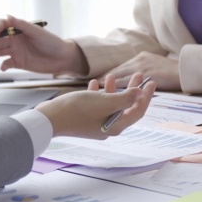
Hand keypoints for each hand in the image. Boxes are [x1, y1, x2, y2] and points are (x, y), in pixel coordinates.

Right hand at [0, 15, 86, 74]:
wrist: (62, 58)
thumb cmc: (52, 42)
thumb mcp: (37, 32)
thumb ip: (21, 25)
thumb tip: (7, 16)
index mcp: (19, 30)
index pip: (2, 26)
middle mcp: (15, 39)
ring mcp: (16, 51)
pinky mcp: (18, 62)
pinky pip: (6, 64)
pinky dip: (2, 65)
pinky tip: (3, 67)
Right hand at [37, 73, 156, 138]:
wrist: (49, 119)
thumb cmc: (77, 110)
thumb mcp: (105, 101)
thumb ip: (124, 98)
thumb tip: (140, 94)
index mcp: (116, 126)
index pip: (137, 111)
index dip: (146, 96)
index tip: (151, 82)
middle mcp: (108, 127)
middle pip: (125, 106)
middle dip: (132, 89)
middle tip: (138, 74)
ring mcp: (96, 124)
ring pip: (110, 104)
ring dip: (114, 89)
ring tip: (112, 75)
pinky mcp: (84, 119)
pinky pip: (96, 105)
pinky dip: (98, 94)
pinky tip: (95, 83)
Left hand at [103, 52, 180, 91]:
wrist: (186, 70)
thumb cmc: (174, 71)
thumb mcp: (156, 65)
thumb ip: (145, 70)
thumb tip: (136, 80)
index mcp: (142, 57)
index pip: (122, 67)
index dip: (111, 74)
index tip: (101, 80)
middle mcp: (139, 60)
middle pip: (118, 70)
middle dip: (106, 78)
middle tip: (94, 85)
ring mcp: (142, 66)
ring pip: (121, 75)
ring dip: (109, 83)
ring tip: (98, 89)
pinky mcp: (145, 73)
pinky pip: (128, 81)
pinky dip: (117, 87)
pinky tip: (110, 92)